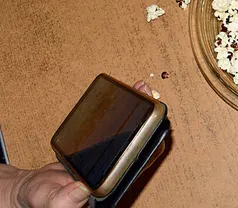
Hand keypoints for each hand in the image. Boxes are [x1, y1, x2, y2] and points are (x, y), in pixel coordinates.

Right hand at [0, 81, 161, 207]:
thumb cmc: (43, 198)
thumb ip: (66, 199)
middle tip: (148, 95)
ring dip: (138, 113)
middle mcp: (113, 171)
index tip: (153, 124)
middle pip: (140, 143)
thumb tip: (83, 190)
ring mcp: (109, 158)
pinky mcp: (101, 147)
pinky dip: (122, 113)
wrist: (35, 189)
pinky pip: (116, 129)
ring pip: (132, 133)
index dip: (149, 144)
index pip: (137, 164)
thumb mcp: (51, 201)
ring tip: (141, 90)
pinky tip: (125, 97)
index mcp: (109, 185)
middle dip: (148, 119)